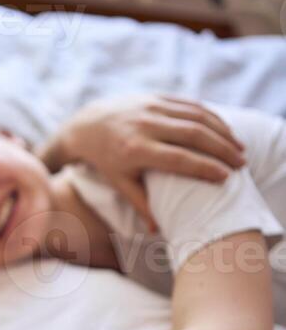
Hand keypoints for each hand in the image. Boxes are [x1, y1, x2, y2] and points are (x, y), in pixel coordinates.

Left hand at [39, 94, 245, 230]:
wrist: (88, 125)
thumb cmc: (107, 161)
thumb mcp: (120, 183)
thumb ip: (140, 204)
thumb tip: (158, 232)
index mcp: (135, 149)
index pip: (177, 158)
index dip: (204, 167)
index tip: (226, 178)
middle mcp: (144, 125)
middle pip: (192, 135)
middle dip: (221, 149)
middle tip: (241, 164)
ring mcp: (151, 107)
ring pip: (195, 117)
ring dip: (221, 132)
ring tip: (240, 149)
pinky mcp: (156, 97)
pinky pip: (190, 105)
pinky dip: (211, 117)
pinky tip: (226, 131)